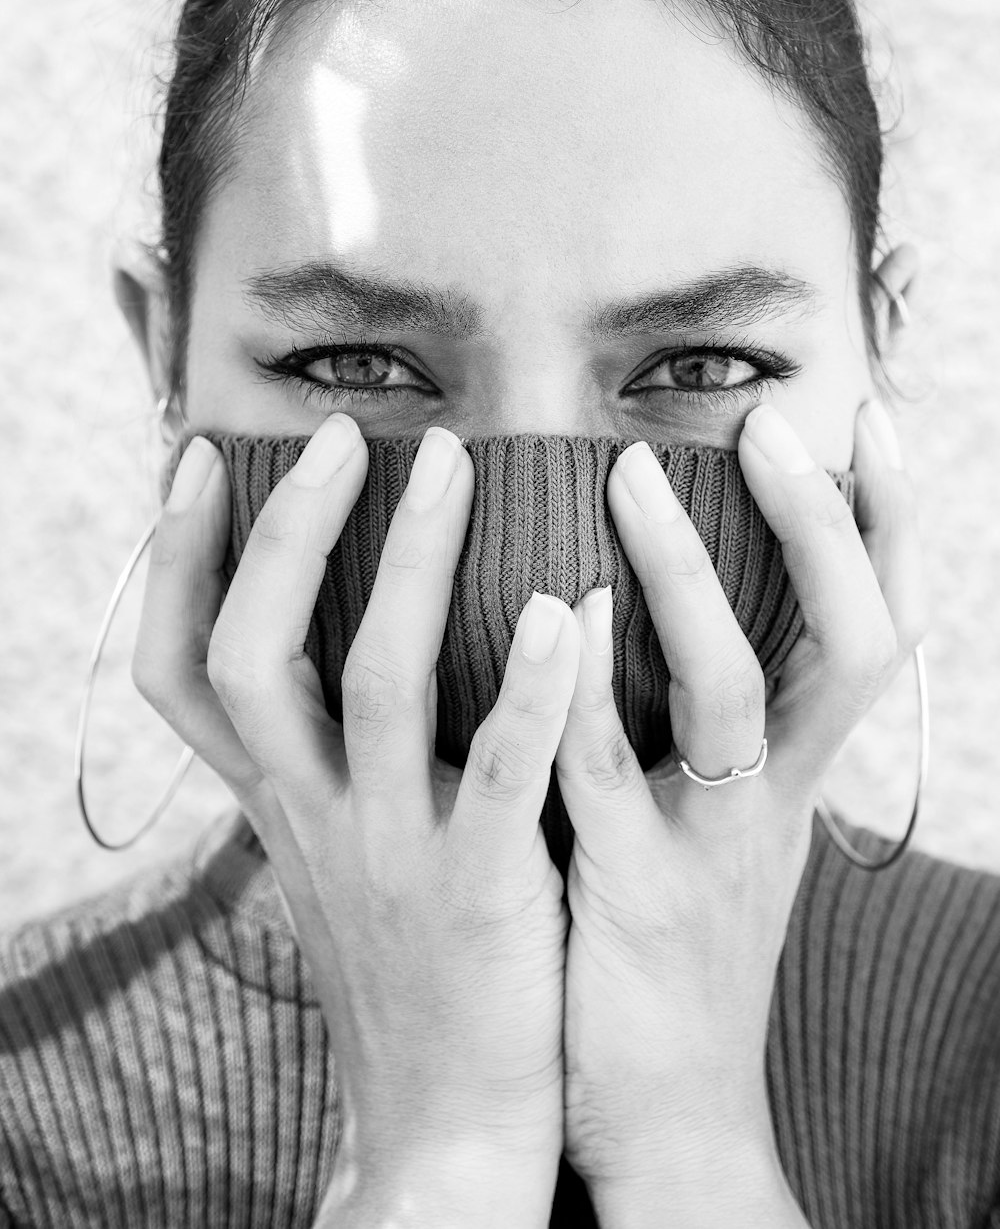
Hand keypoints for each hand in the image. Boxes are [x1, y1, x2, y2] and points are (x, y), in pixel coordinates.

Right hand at [131, 417, 575, 1228]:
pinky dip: (530, 690)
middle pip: (253, 655)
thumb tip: (348, 646)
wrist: (450, 1128)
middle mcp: (313, 817)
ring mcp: (392, 853)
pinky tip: (566, 609)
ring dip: (408, 566)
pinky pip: (504, 775)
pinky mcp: (483, 895)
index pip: (182, 673)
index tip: (201, 464)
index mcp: (280, 802)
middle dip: (286, 535)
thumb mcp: (342, 855)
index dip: (176, 565)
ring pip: (376, 686)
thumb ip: (334, 760)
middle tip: (340, 434)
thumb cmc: (411, 965)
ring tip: (450, 462)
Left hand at [555, 401, 923, 1226]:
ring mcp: (711, 845)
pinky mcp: (632, 897)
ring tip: (634, 477)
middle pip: (851, 642)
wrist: (663, 1115)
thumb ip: (700, 722)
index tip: (865, 416)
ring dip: (690, 579)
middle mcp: (777, 796)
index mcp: (798, 770)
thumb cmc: (673, 941)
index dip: (887, 522)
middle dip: (823, 528)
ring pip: (733, 694)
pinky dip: (594, 688)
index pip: (876, 625)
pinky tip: (565, 611)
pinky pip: (613, 776)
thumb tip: (662, 599)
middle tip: (772, 425)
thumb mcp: (718, 823)